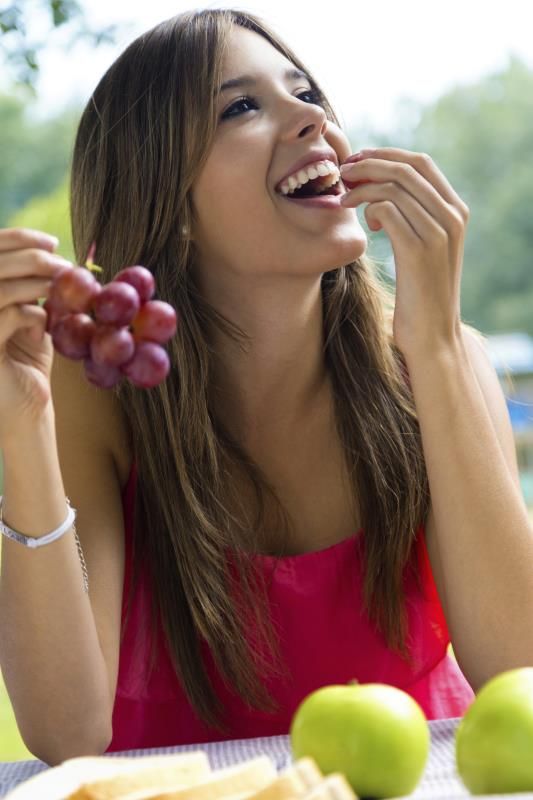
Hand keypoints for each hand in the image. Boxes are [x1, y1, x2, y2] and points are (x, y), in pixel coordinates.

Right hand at [0, 228, 72, 440]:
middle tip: (63, 265)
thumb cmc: (27, 362)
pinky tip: (44, 324)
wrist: (26, 409)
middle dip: (32, 258)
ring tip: (60, 292)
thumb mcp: (29, 317)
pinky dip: (31, 314)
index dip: (18, 239)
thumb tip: (49, 254)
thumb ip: (31, 288)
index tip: (53, 242)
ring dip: (35, 284)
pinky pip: (5, 317)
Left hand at [339, 148, 468, 357]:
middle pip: (406, 168)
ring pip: (393, 187)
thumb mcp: (424, 247)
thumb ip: (414, 215)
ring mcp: (438, 232)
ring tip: (346, 201)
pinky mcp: (419, 251)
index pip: (420, 161)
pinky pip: (386, 210)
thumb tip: (382, 185)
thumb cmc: (420, 292)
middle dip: (369, 164)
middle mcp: (452, 216)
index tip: (359, 160)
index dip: (385, 155)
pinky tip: (367, 227)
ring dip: (362, 188)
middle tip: (344, 174)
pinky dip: (369, 210)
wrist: (432, 334)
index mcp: (456, 210)